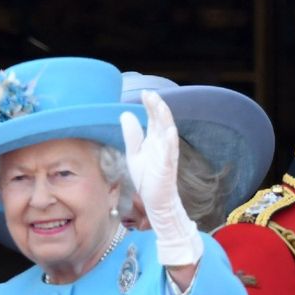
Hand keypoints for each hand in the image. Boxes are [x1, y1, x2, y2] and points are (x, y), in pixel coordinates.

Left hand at [120, 90, 203, 266]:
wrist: (156, 202)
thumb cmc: (148, 178)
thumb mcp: (134, 154)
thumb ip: (132, 135)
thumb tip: (125, 114)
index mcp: (154, 141)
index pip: (153, 119)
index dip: (151, 106)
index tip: (145, 92)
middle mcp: (163, 146)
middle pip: (162, 122)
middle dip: (157, 108)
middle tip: (151, 94)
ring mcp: (166, 157)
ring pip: (168, 135)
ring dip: (165, 120)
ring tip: (161, 107)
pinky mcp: (167, 169)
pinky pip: (169, 154)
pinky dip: (170, 143)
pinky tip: (169, 132)